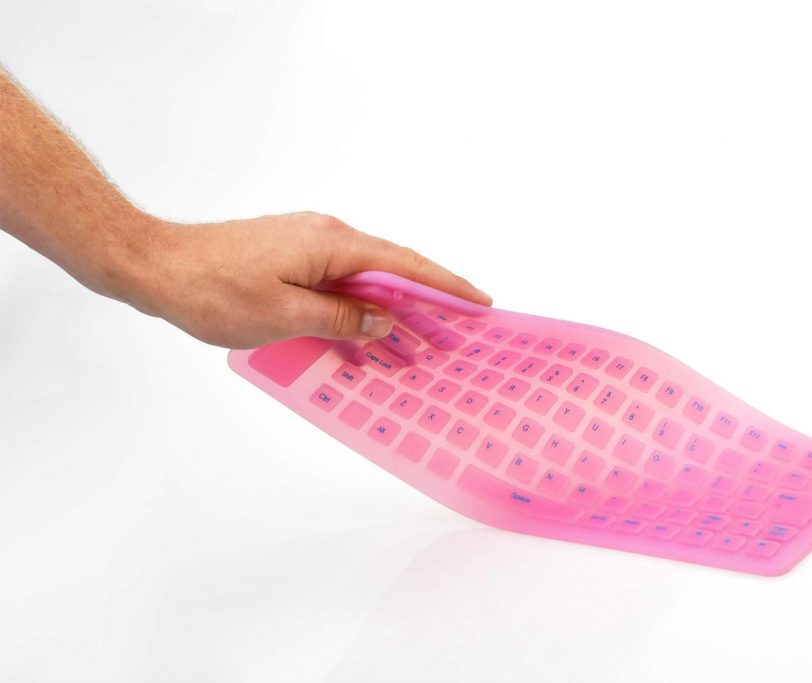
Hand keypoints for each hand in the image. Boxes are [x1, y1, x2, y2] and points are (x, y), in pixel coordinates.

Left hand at [126, 212, 490, 347]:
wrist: (155, 266)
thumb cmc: (212, 289)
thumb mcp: (285, 315)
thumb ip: (341, 320)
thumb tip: (383, 321)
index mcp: (332, 244)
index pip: (404, 264)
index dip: (445, 285)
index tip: (479, 303)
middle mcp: (326, 236)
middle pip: (390, 271)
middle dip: (426, 303)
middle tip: (456, 334)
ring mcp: (308, 244)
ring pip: (364, 280)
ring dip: (391, 309)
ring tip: (418, 342)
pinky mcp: (291, 256)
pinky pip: (339, 283)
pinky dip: (359, 307)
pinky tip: (365, 333)